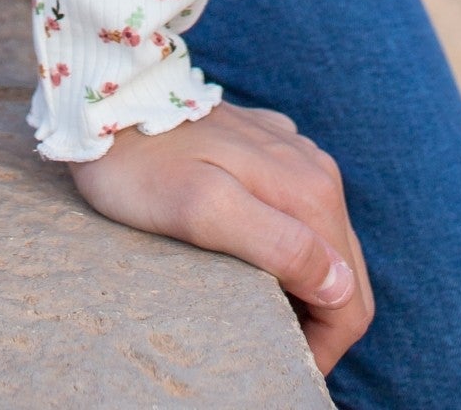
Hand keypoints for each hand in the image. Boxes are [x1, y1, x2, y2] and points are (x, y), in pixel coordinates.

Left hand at [68, 101, 372, 373]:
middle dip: (319, 320)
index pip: (349, 297)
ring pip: (326, 242)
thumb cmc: (145, 167)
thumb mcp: (203, 211)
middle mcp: (315, 170)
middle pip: (345, 273)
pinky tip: (249, 253)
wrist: (110, 100)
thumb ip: (277, 244)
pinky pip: (299, 210)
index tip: (280, 360)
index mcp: (311, 194)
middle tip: (268, 341)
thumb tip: (339, 284)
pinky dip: (288, 245)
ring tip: (257, 304)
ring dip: (304, 286)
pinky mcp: (271, 147)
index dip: (324, 345)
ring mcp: (295, 154)